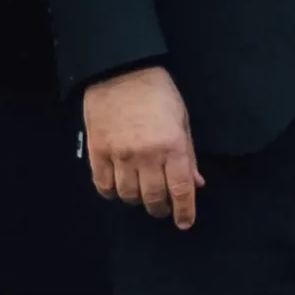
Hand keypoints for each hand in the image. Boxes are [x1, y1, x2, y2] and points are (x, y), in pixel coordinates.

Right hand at [83, 66, 203, 228]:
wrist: (120, 71)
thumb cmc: (158, 93)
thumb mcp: (182, 119)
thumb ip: (188, 154)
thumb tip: (196, 183)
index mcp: (173, 145)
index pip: (181, 189)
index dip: (185, 211)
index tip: (185, 222)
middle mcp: (147, 155)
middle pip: (154, 198)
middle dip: (160, 209)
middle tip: (162, 208)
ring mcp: (120, 155)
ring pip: (128, 196)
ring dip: (137, 201)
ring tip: (141, 194)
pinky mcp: (98, 152)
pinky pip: (104, 186)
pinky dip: (112, 193)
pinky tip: (118, 189)